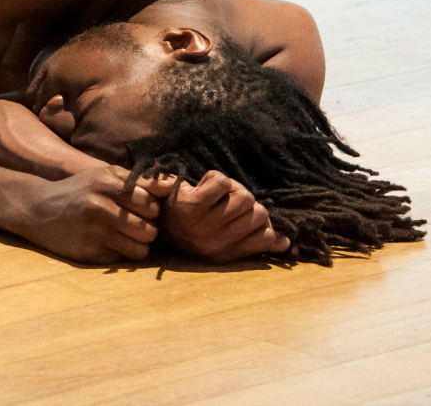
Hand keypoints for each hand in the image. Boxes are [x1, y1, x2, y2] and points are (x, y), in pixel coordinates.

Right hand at [16, 166, 159, 263]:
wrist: (37, 209)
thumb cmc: (78, 190)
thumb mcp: (103, 176)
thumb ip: (138, 179)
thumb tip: (173, 183)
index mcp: (106, 184)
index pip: (151, 205)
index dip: (151, 209)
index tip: (141, 209)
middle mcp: (100, 207)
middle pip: (150, 229)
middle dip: (146, 229)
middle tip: (133, 224)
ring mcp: (94, 233)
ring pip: (140, 249)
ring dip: (137, 244)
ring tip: (123, 235)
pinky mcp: (89, 253)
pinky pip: (122, 259)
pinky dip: (120, 253)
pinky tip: (107, 242)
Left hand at [150, 171, 289, 262]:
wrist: (145, 213)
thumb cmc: (187, 222)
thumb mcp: (219, 238)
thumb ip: (253, 241)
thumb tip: (285, 241)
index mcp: (224, 254)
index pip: (266, 237)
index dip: (264, 223)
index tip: (252, 218)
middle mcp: (215, 243)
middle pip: (259, 212)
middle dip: (245, 201)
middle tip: (225, 201)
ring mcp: (203, 225)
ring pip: (244, 196)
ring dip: (231, 189)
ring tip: (214, 194)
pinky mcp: (191, 205)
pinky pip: (222, 182)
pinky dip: (214, 178)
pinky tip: (201, 185)